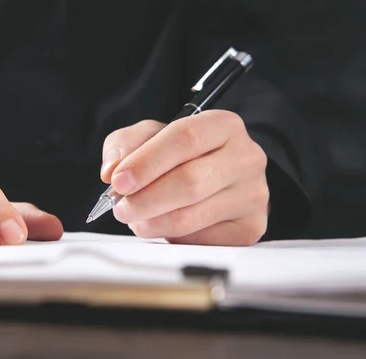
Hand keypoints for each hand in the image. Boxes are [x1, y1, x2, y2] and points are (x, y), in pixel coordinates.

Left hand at [101, 111, 268, 245]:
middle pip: (190, 181)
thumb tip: (112, 171)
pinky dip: (172, 238)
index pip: (184, 138)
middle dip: (145, 199)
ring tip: (135, 220)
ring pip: (192, 217)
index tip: (118, 182)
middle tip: (121, 209)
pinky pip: (201, 241)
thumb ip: (125, 145)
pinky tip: (163, 227)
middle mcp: (246, 157)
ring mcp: (253, 195)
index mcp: (223, 125)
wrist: (217, 179)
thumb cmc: (180, 156)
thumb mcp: (149, 137)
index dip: (146, 162)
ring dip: (152, 223)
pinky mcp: (251, 228)